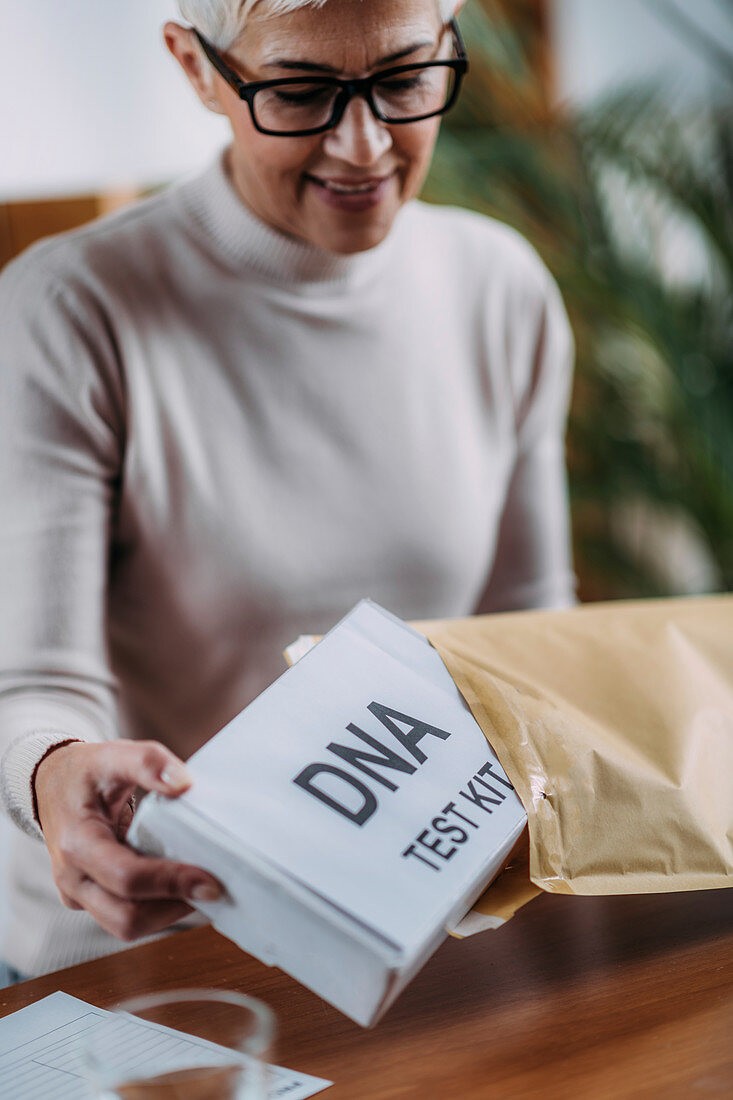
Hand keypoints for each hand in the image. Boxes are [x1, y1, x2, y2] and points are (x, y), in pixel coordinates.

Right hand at [34, 740, 222, 941]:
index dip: (171, 882)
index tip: (211, 881)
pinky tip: (181, 886)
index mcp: (76, 844)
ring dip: (168, 912)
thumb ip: (147, 762)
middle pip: (126, 918)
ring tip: (201, 887)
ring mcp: (79, 894)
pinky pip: (125, 916)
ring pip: (127, 925)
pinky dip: (157, 907)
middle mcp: (72, 879)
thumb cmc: (84, 772)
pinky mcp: (90, 900)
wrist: (50, 786)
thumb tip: (185, 784)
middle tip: (214, 888)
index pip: (127, 878)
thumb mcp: (112, 755)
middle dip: (173, 908)